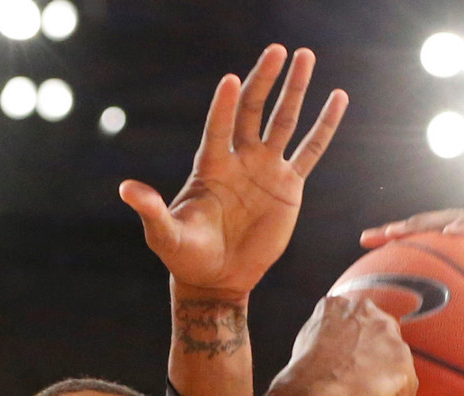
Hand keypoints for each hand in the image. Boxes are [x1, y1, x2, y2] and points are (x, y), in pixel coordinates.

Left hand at [120, 44, 345, 302]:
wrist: (218, 278)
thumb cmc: (185, 256)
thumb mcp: (164, 235)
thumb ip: (151, 210)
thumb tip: (126, 189)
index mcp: (210, 165)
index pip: (218, 127)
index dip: (223, 106)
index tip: (229, 80)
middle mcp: (238, 159)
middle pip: (252, 109)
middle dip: (264, 80)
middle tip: (277, 50)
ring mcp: (265, 169)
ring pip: (284, 121)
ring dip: (294, 89)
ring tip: (306, 56)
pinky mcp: (288, 186)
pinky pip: (310, 150)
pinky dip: (325, 125)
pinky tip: (337, 98)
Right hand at [266, 292, 418, 395]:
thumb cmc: (303, 378)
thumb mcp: (309, 340)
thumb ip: (328, 334)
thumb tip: (335, 347)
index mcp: (340, 305)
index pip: (361, 320)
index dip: (362, 343)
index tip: (359, 360)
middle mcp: (366, 312)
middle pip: (384, 334)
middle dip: (381, 357)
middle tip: (373, 380)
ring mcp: (385, 335)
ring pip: (398, 358)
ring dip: (394, 379)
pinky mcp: (400, 360)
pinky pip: (408, 381)